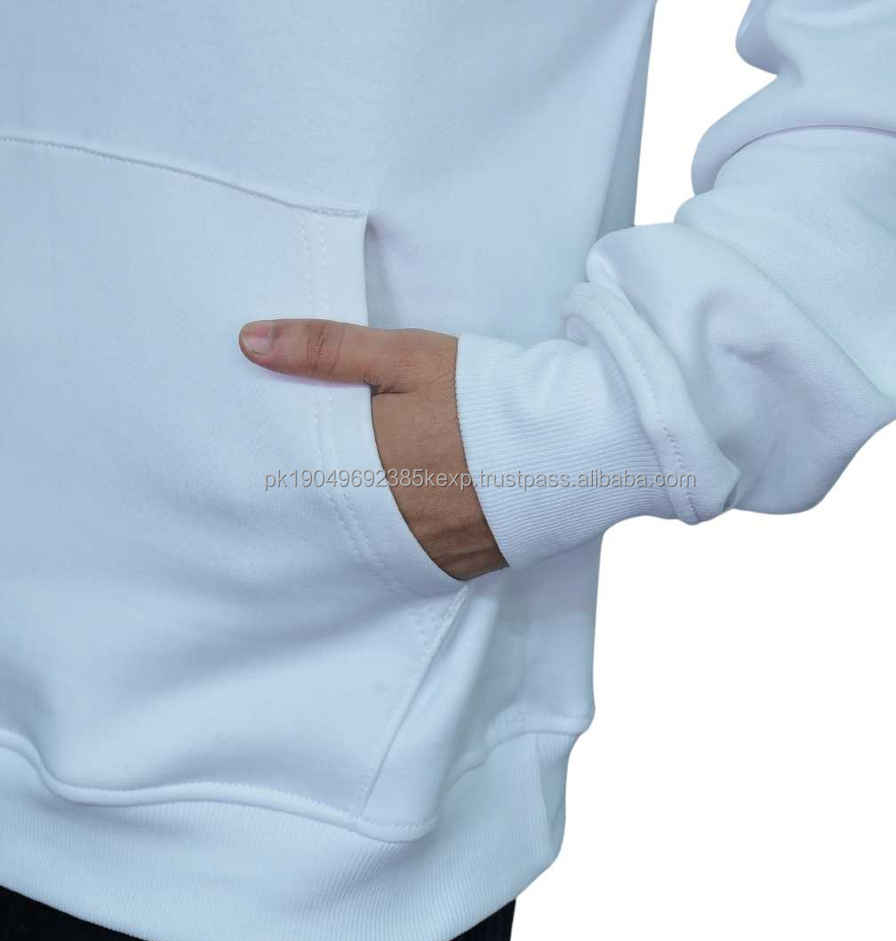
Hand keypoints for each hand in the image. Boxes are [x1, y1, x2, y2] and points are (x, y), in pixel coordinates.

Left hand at [238, 318, 506, 580]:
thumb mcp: (407, 356)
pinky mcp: (452, 564)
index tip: (261, 458)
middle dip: (313, 496)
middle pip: (326, 512)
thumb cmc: (483, 394)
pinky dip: (396, 542)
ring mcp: (418, 546)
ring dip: (353, 523)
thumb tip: (249, 342)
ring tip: (353, 500)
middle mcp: (381, 514)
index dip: (280, 465)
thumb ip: (327, 349)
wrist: (567, 444)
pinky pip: (406, 561)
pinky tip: (399, 522)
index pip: (297, 471)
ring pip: (362, 542)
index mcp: (361, 462)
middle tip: (295, 485)